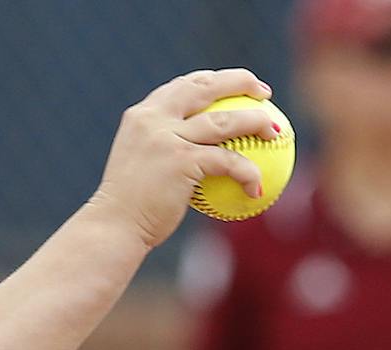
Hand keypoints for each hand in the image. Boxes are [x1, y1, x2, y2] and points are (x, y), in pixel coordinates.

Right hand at [90, 69, 278, 248]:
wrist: (115, 226)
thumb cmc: (130, 208)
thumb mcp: (141, 168)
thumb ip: (162, 152)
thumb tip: (195, 158)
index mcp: (143, 115)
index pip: (182, 86)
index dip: (212, 81)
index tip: (234, 86)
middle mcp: (154, 119)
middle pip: (205, 87)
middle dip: (239, 82)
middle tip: (264, 93)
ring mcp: (167, 137)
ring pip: (224, 121)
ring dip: (255, 122)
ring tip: (275, 132)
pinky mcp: (181, 161)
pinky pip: (227, 161)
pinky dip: (247, 173)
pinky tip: (258, 187)